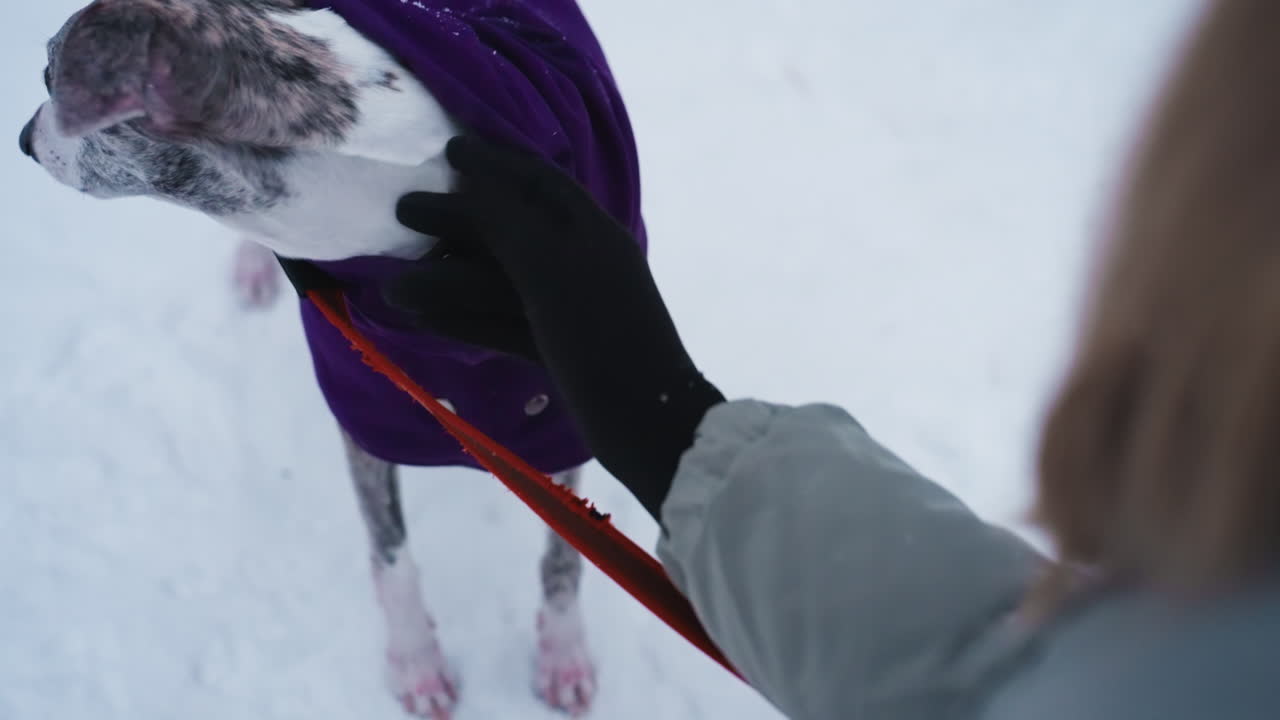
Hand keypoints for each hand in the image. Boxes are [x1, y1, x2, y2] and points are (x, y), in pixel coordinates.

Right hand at [385, 136, 723, 518]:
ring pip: (501, 281)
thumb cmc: (602, 338)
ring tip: (395, 281)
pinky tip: (424, 322)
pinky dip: (465, 320)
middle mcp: (581, 262)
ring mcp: (569, 308)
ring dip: (449, 277)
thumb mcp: (551, 270)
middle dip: (458, 220)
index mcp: (590, 232)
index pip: (537, 181)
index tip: (448, 148)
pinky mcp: (558, 350)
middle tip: (404, 211)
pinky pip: (504, 324)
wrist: (649, 425)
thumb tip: (469, 183)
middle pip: (512, 229)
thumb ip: (507, 222)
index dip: (494, 161)